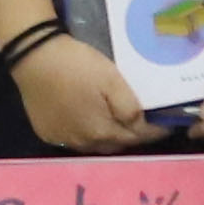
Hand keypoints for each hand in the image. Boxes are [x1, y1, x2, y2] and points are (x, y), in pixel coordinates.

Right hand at [11, 34, 155, 150]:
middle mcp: (83, 143)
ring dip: (111, 138)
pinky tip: (92, 124)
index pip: (137, 137)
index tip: (169, 126)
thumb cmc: (77, 66)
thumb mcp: (111, 79)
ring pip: (96, 146)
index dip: (155, 133)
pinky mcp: (48, 133)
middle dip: (135, 137)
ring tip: (123, 125)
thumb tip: (142, 125)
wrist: (34, 59)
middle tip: (148, 125)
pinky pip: (75, 141)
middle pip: (117, 145)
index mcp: (101, 131)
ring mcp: (63, 140)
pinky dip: (89, 136)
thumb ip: (128, 106)